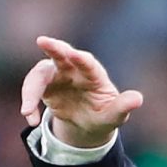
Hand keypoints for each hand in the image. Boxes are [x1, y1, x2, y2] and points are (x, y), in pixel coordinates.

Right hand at [20, 36, 143, 146]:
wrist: (88, 126)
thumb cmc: (104, 116)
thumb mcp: (114, 116)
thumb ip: (123, 107)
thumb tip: (138, 99)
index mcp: (95, 75)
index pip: (89, 63)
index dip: (82, 59)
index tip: (75, 55)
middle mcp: (75, 71)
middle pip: (62, 54)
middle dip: (54, 47)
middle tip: (43, 40)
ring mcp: (58, 76)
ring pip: (40, 73)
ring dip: (31, 90)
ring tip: (27, 111)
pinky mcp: (45, 86)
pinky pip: (32, 89)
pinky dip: (29, 102)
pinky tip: (32, 119)